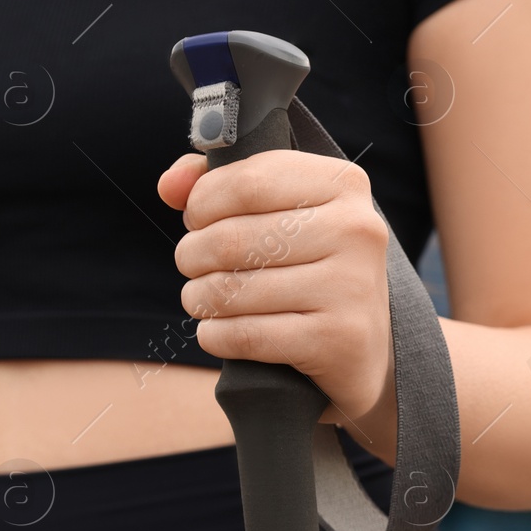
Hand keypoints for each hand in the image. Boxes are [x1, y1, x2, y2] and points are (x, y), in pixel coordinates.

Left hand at [158, 149, 395, 429]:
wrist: (360, 348)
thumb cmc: (302, 266)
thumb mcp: (274, 211)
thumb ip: (214, 184)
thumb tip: (169, 186)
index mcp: (342, 184)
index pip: (246, 182)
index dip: (201, 204)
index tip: (198, 220)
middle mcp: (356, 229)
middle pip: (230, 239)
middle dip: (192, 256)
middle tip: (194, 266)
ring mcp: (351, 286)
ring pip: (230, 290)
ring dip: (199, 298)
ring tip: (204, 299)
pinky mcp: (338, 339)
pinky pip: (243, 335)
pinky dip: (215, 335)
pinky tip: (218, 331)